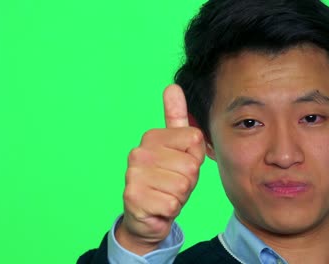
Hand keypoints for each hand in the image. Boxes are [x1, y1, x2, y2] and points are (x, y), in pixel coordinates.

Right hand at [115, 84, 205, 254]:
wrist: (146, 216)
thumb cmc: (166, 180)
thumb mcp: (178, 149)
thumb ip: (176, 118)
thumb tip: (172, 86)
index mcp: (152, 137)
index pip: (195, 140)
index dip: (194, 158)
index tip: (179, 165)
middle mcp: (139, 152)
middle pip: (191, 166)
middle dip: (187, 181)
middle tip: (171, 185)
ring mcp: (134, 174)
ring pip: (182, 186)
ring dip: (179, 197)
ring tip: (164, 195)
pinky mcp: (133, 197)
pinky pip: (171, 204)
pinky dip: (169, 210)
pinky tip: (158, 207)